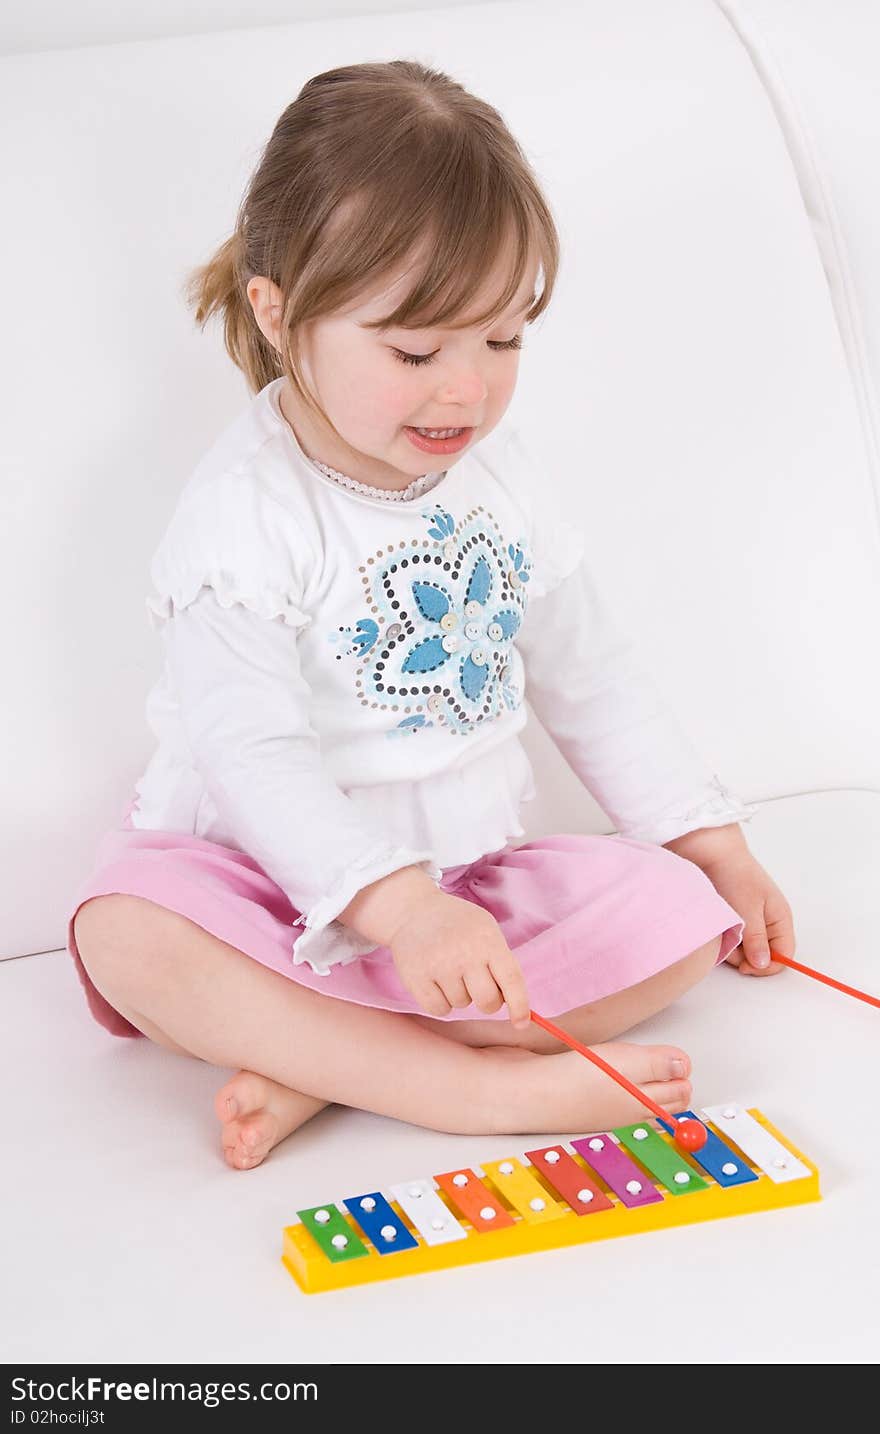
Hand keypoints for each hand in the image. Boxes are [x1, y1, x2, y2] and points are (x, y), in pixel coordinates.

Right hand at [388, 889, 530, 1027]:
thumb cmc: (456, 924)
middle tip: (478, 987)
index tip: (521, 1023)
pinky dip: (441, 1002)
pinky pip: (439, 1009)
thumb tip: (512, 1002)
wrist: (412, 911)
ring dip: (460, 995)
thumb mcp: (485, 929)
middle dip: (488, 1002)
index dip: (520, 1006)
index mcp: (487, 940)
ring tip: (449, 970)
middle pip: (488, 1001)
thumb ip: (500, 961)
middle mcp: (464, 954)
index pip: (512, 980)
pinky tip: (436, 981)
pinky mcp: (416, 978)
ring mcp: (439, 966)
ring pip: (462, 1004)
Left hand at [700, 847, 795, 976]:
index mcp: (780, 920)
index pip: (784, 956)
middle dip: (744, 956)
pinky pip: (732, 941)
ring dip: (731, 947)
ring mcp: (751, 923)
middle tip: (728, 939)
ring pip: (745, 952)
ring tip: (720, 928)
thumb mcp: (748, 911)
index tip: (745, 967)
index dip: (767, 967)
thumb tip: (764, 965)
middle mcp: (768, 924)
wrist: (712, 854)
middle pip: (763, 957)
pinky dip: (723, 939)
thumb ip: (757, 940)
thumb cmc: (735, 876)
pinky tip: (716, 926)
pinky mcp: (735, 921)